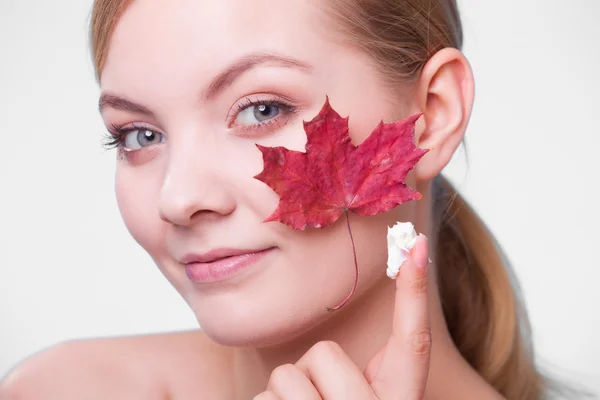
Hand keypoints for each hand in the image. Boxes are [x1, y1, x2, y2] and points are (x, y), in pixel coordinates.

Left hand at [253, 235, 430, 399]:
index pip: (413, 341)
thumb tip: (331, 342)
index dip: (415, 290)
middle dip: (310, 370)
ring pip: (286, 374)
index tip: (415, 241)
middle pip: (325, 352)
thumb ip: (350, 371)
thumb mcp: (358, 399)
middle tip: (316, 399)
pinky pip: (263, 399)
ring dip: (283, 394)